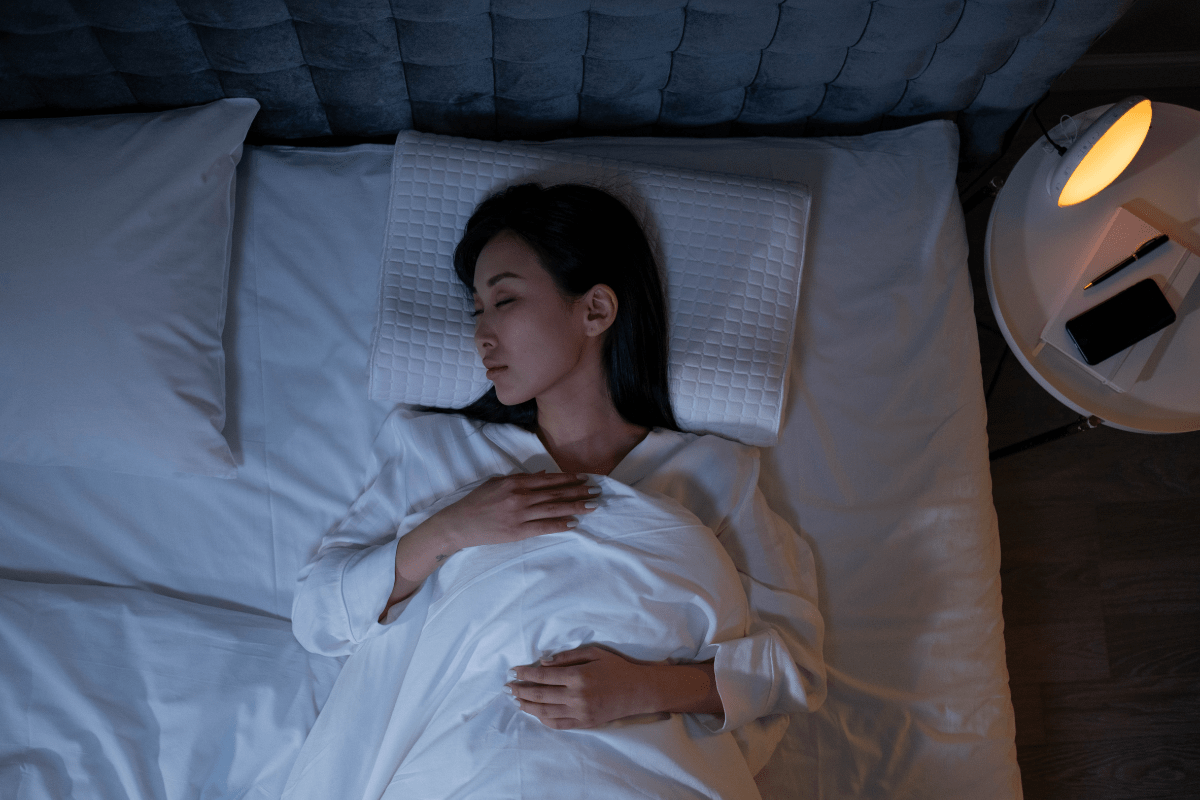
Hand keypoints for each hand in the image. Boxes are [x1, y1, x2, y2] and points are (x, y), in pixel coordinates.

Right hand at [435, 471, 599, 550]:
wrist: (459, 524)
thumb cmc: (477, 502)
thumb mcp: (496, 482)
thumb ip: (520, 478)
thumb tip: (543, 475)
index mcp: (515, 482)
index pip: (548, 480)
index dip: (569, 479)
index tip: (584, 478)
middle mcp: (520, 496)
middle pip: (555, 493)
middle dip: (578, 492)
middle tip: (597, 491)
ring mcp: (519, 515)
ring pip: (554, 509)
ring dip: (575, 507)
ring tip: (592, 505)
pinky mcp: (518, 532)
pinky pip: (544, 527)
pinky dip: (560, 525)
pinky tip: (574, 523)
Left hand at [506, 645, 659, 728]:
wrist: (639, 691)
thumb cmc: (617, 668)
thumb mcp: (594, 653)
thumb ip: (567, 657)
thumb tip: (544, 662)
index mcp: (578, 676)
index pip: (543, 675)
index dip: (525, 673)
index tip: (513, 671)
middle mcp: (576, 696)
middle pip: (540, 695)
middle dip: (520, 691)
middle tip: (508, 688)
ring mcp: (580, 712)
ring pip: (545, 712)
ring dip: (528, 706)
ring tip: (517, 701)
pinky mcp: (584, 724)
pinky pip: (558, 724)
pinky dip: (543, 720)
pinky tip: (536, 714)